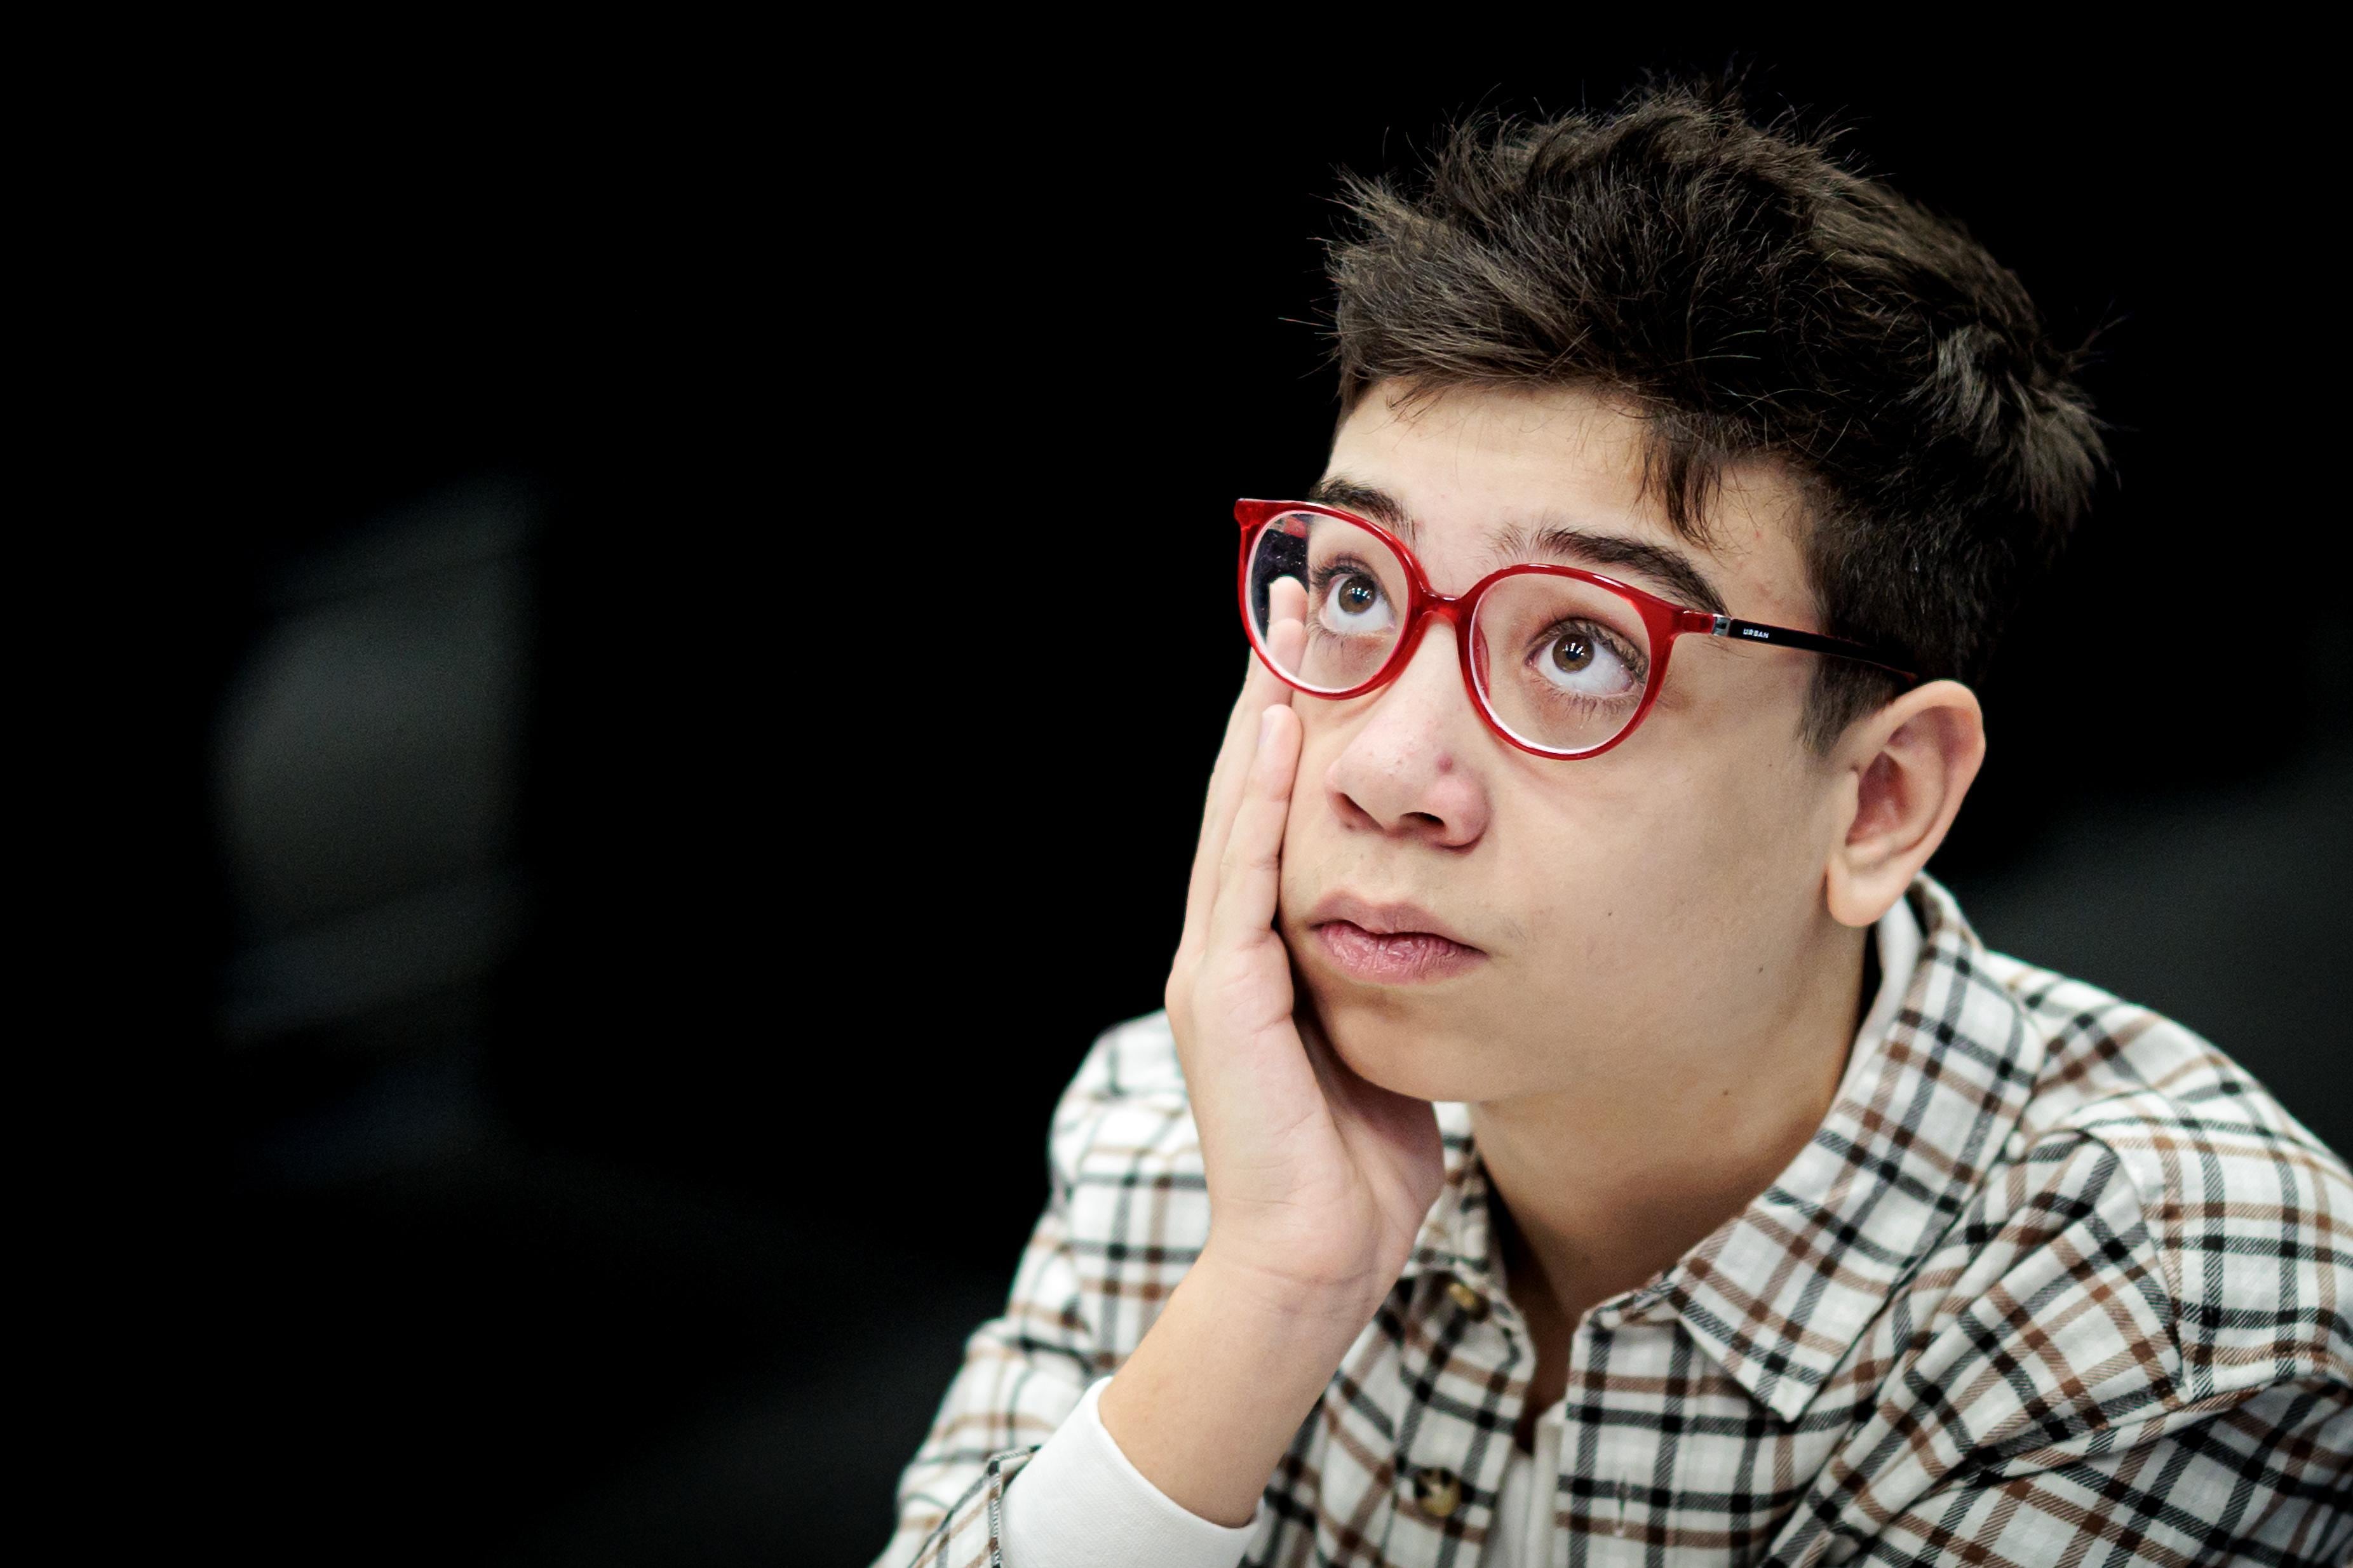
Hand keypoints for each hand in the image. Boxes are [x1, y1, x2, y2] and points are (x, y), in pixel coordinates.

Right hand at [1164, 624, 1445, 1317]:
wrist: (1312, 1260)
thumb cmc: (1355, 1165)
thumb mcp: (1378, 1041)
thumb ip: (1382, 976)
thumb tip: (1434, 926)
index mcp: (1258, 957)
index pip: (1273, 818)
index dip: (1290, 729)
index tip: (1321, 647)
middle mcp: (1223, 946)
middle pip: (1246, 793)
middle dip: (1269, 692)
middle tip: (1294, 598)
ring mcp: (1213, 967)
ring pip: (1237, 815)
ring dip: (1259, 719)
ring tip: (1283, 634)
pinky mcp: (1222, 995)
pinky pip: (1243, 877)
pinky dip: (1258, 800)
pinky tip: (1279, 735)